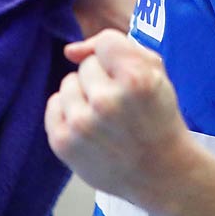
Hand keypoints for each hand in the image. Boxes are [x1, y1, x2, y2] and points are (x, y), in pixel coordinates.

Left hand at [46, 30, 195, 203]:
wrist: (161, 173)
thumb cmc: (158, 118)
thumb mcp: (156, 74)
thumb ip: (118, 46)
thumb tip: (70, 51)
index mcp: (136, 80)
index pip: (107, 42)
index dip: (118, 58)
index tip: (129, 78)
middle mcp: (106, 102)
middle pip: (87, 65)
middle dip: (103, 79)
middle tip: (122, 104)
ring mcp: (81, 124)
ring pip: (68, 84)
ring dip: (84, 96)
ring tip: (105, 117)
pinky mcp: (63, 142)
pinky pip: (53, 105)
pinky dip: (68, 112)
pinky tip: (90, 128)